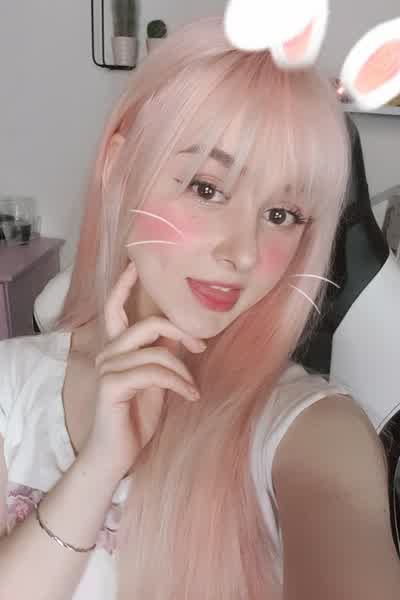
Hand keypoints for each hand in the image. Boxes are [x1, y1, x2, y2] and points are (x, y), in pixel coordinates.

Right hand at [83, 261, 205, 481]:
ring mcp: (107, 368)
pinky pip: (155, 371)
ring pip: (155, 351)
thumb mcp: (154, 379)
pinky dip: (178, 382)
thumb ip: (160, 352)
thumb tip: (180, 330)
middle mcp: (107, 353)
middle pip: (146, 324)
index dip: (124, 285)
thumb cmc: (136, 417)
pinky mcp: (112, 385)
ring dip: (182, 370)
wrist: (116, 455)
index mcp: (116, 348)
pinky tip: (189, 396)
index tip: (135, 263)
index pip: (115, 309)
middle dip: (180, 331)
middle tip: (201, 346)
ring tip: (192, 389)